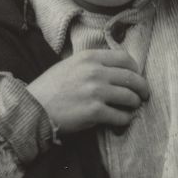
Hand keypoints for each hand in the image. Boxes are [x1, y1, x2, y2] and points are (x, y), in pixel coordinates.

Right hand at [27, 49, 148, 133]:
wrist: (33, 108)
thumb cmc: (51, 88)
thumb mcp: (70, 65)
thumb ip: (92, 63)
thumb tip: (115, 69)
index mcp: (89, 57)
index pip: (125, 58)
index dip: (135, 68)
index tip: (136, 76)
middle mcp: (95, 72)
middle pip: (132, 78)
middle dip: (142, 88)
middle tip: (144, 95)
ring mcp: (96, 92)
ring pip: (130, 97)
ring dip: (135, 104)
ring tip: (132, 108)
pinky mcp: (95, 112)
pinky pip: (121, 116)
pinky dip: (125, 120)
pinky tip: (121, 121)